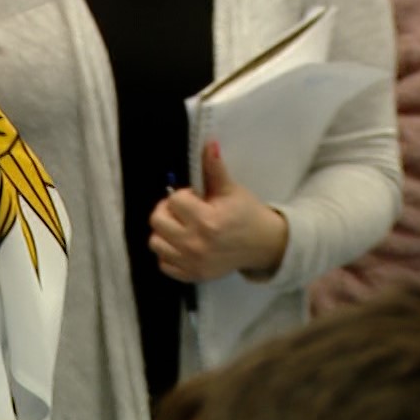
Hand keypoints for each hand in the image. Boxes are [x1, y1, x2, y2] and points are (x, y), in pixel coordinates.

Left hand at [148, 141, 288, 283]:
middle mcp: (196, 244)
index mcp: (207, 221)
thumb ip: (214, 168)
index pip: (173, 200)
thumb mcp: (231, 190)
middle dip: (168, 211)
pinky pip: (163, 264)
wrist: (264, 245)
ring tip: (181, 228)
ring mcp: (192, 263)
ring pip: (155, 243)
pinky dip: (169, 254)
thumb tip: (208, 142)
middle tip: (185, 211)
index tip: (196, 199)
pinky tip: (182, 245)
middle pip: (157, 221)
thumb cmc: (246, 214)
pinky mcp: (192, 276)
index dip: (183, 195)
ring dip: (165, 233)